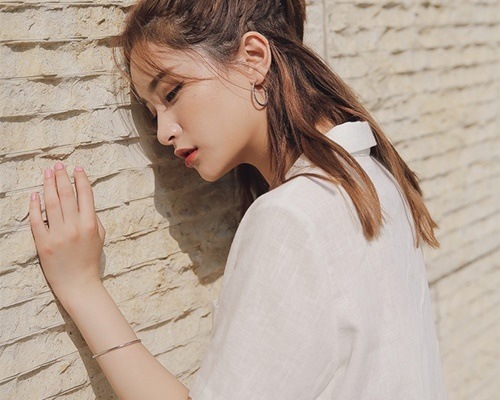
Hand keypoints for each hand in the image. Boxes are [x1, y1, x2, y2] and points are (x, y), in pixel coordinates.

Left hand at [29, 163, 105, 302]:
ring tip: (47, 173)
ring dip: (49, 185)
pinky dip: (34, 206)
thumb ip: (93, 218)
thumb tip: (84, 200)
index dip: (81, 180)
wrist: (78, 284)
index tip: (77, 168)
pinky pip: (37, 220)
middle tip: (58, 165)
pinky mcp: (43, 243)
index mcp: (90, 224)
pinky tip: (34, 194)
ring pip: (51, 204)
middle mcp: (74, 227)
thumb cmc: (90, 259)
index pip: (85, 195)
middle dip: (62, 177)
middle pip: (67, 195)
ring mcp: (58, 235)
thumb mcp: (100, 237)